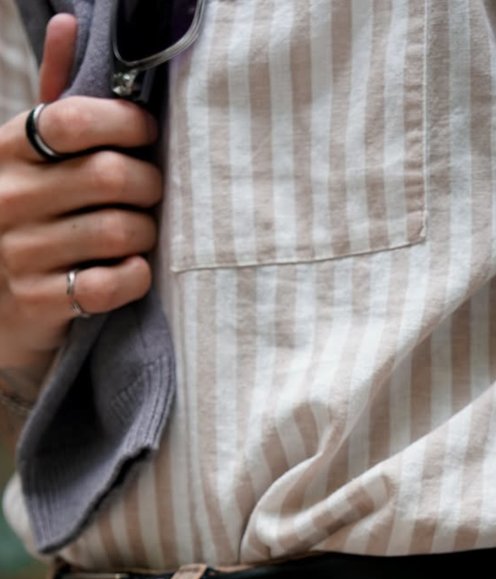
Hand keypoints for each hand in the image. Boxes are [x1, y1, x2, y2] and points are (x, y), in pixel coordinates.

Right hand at [0, 15, 161, 379]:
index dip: (125, 124)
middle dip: (149, 185)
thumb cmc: (25, 220)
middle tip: (151, 193)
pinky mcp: (38, 303)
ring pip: (120, 232)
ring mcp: (20, 254)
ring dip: (146, 233)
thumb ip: (55, 99)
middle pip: (111, 177)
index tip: (146, 136)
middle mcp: (8, 199)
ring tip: (141, 233)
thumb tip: (70, 25)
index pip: (72, 120)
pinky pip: (112, 284)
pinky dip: (135, 277)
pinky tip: (133, 271)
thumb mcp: (28, 156)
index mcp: (6, 151)